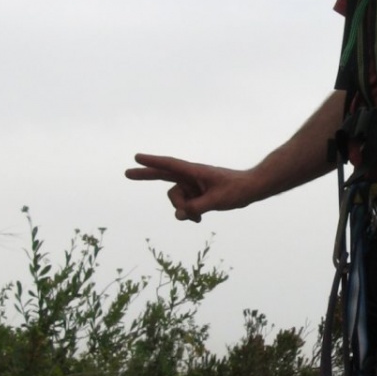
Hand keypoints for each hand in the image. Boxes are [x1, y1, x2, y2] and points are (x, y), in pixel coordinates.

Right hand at [125, 154, 252, 222]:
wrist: (250, 189)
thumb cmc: (236, 189)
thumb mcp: (217, 200)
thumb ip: (196, 207)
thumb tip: (179, 215)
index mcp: (194, 171)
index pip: (170, 165)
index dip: (152, 162)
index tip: (137, 157)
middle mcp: (190, 177)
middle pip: (163, 176)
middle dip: (145, 175)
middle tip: (126, 173)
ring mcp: (192, 186)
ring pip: (176, 200)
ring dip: (183, 210)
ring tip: (199, 216)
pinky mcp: (196, 195)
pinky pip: (184, 207)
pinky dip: (189, 213)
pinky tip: (199, 218)